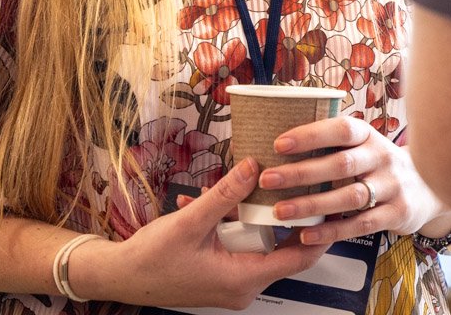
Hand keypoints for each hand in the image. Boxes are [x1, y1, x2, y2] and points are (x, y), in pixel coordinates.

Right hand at [75, 157, 327, 308]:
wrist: (119, 277)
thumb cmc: (151, 259)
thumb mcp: (190, 222)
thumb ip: (225, 194)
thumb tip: (254, 165)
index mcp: (242, 279)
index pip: (299, 258)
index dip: (319, 232)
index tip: (331, 203)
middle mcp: (242, 286)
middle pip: (283, 250)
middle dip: (288, 215)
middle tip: (300, 181)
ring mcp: (230, 282)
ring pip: (259, 244)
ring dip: (254, 216)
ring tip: (256, 182)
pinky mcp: (219, 274)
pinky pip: (238, 246)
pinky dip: (231, 224)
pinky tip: (212, 199)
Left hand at [257, 116, 450, 246]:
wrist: (427, 187)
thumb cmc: (379, 164)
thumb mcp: (364, 145)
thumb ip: (334, 144)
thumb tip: (282, 143)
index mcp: (369, 136)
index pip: (341, 129)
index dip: (311, 135)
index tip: (279, 144)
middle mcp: (382, 157)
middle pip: (341, 164)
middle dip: (302, 172)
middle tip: (269, 179)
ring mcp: (392, 186)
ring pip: (349, 196)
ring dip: (312, 204)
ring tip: (280, 210)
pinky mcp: (396, 213)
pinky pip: (360, 224)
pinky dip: (331, 231)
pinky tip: (306, 235)